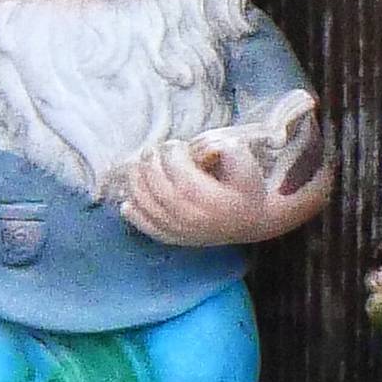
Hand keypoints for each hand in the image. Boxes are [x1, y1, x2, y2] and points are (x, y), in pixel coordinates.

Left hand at [115, 105, 326, 247]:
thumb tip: (208, 146)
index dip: (173, 156)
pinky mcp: (174, 238)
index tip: (176, 143)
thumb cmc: (249, 190)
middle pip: (160, 189)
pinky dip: (133, 212)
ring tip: (137, 164)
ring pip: (148, 206)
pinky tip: (129, 198)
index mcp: (212, 201)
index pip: (181, 176)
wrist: (253, 222)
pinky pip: (146, 227)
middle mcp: (193, 219)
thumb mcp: (248, 166)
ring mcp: (181, 231)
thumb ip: (231, 150)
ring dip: (136, 182)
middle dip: (151, 164)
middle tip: (152, 149)